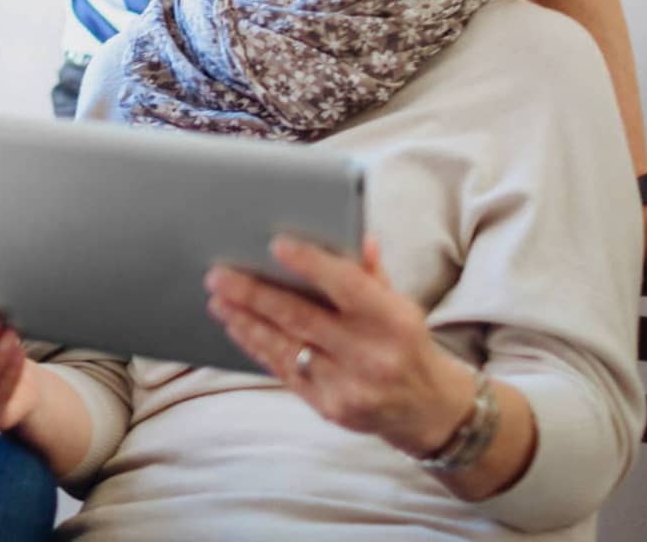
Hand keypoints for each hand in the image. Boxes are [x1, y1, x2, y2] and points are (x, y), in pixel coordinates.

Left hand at [205, 236, 473, 458]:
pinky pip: (285, 372)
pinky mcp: (330, 408)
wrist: (428, 409)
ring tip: (218, 299)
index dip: (310, 264)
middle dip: (254, 294)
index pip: (347, 285)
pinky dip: (257, 347)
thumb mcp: (400, 304)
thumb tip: (354, 236)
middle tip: (219, 275)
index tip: (277, 245)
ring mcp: (349, 386)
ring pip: (285, 347)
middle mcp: (371, 355)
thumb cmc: (406, 343)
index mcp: (393, 321)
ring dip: (246, 321)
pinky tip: (238, 327)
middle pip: (302, 318)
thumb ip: (372, 273)